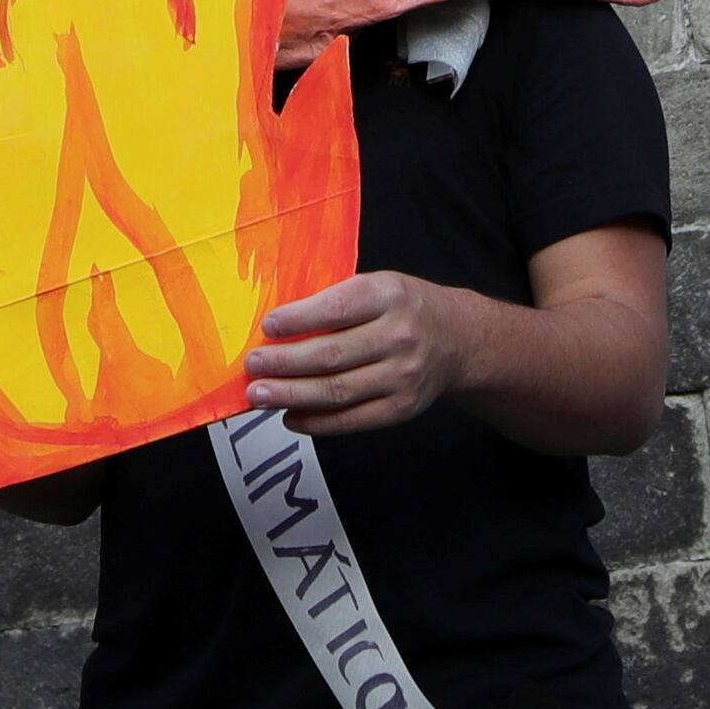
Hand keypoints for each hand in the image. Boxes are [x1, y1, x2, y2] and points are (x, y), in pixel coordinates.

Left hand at [244, 270, 478, 435]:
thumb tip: (277, 329)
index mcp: (389, 295)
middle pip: (332, 355)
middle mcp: (399, 336)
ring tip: (259, 395)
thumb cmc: (403, 308)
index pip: (337, 309)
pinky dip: (317, 422)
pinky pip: (352, 419)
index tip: (267, 327)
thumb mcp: (378, 286)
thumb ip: (336, 302)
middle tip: (252, 367)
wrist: (457, 339)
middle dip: (285, 363)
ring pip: (338, 391)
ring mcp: (402, 376)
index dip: (299, 320)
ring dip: (292, 395)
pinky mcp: (401, 408)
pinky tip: (290, 416)